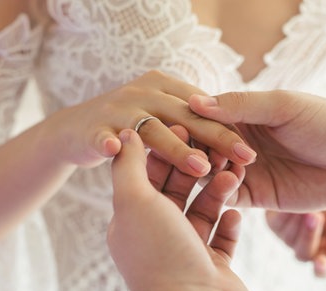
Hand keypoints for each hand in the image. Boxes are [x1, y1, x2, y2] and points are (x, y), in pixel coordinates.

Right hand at [54, 70, 255, 175]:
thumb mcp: (162, 113)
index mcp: (166, 88)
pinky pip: (102, 136)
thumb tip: (231, 129)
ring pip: (153, 130)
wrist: (74, 129)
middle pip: (185, 118)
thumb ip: (191, 118)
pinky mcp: (95, 129)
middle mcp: (145, 93)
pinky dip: (108, 141)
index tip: (250, 153)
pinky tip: (115, 149)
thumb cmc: (127, 122)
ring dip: (176, 148)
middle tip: (243, 159)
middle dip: (215, 139)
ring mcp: (119, 110)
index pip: (203, 109)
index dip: (226, 130)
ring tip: (200, 167)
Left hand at [108, 128, 249, 290]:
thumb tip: (127, 133)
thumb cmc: (160, 253)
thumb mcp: (134, 201)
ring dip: (218, 192)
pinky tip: (236, 212)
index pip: (147, 176)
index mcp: (132, 221)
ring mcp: (185, 253)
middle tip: (215, 148)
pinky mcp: (212, 266)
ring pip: (202, 211)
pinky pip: (222, 237)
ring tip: (234, 175)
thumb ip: (129, 166)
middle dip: (196, 169)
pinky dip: (229, 222)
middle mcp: (157, 236)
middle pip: (176, 191)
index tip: (185, 129)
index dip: (164, 151)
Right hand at [190, 91, 325, 211]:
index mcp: (241, 115)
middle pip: (201, 146)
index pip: (204, 118)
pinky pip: (227, 196)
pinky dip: (220, 190)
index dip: (191, 122)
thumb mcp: (283, 106)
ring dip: (205, 170)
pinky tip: (226, 183)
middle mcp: (237, 142)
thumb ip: (241, 105)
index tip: (180, 125)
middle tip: (194, 151)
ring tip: (210, 167)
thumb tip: (194, 102)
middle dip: (195, 149)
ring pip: (209, 172)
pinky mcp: (255, 196)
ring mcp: (245, 170)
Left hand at [266, 206, 325, 276]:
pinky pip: (278, 225)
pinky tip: (293, 202)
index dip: (321, 269)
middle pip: (303, 254)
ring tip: (307, 204)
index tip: (322, 263)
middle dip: (309, 235)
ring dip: (299, 222)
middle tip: (315, 216)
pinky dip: (287, 214)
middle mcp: (303, 246)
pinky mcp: (272, 224)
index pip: (322, 270)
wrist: (312, 179)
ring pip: (289, 239)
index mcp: (324, 250)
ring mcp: (286, 237)